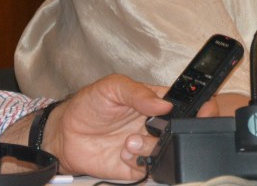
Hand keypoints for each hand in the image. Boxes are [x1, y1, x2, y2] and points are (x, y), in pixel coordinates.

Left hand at [44, 74, 172, 177]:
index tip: (184, 111)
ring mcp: (146, 145)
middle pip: (179, 130)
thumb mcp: (112, 88)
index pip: (181, 102)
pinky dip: (138, 163)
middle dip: (172, 132)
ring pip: (167, 151)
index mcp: (153, 100)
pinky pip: (150, 169)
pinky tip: (123, 153)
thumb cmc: (88, 105)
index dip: (190, 107)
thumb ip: (138, 93)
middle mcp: (154, 124)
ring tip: (128, 141)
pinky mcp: (137, 166)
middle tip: (149, 128)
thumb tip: (164, 104)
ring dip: (150, 147)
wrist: (66, 134)